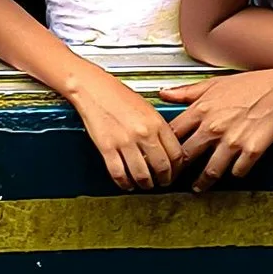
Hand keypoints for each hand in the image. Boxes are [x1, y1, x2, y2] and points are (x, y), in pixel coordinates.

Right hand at [66, 72, 185, 190]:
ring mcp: (125, 142)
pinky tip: (127, 184)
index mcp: (157, 122)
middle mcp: (144, 133)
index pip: (176, 154)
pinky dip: (124, 183)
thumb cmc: (118, 95)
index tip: (175, 172)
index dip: (178, 168)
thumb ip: (159, 128)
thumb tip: (167, 148)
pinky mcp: (107, 148)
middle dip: (164, 180)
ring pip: (142, 175)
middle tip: (163, 182)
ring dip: (145, 184)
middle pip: (162, 168)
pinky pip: (119, 173)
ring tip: (145, 185)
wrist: (93, 88)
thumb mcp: (147, 108)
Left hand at [172, 70, 272, 189]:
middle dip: (177, 171)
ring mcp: (232, 141)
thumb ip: (187, 92)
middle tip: (173, 178)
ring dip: (202, 182)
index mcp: (201, 110)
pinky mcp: (251, 151)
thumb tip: (163, 93)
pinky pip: (237, 171)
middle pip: (186, 156)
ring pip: (210, 171)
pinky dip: (235, 173)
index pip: (172, 134)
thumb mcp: (214, 83)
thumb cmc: (251, 85)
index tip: (162, 154)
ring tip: (198, 187)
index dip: (164, 147)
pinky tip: (232, 172)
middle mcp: (213, 128)